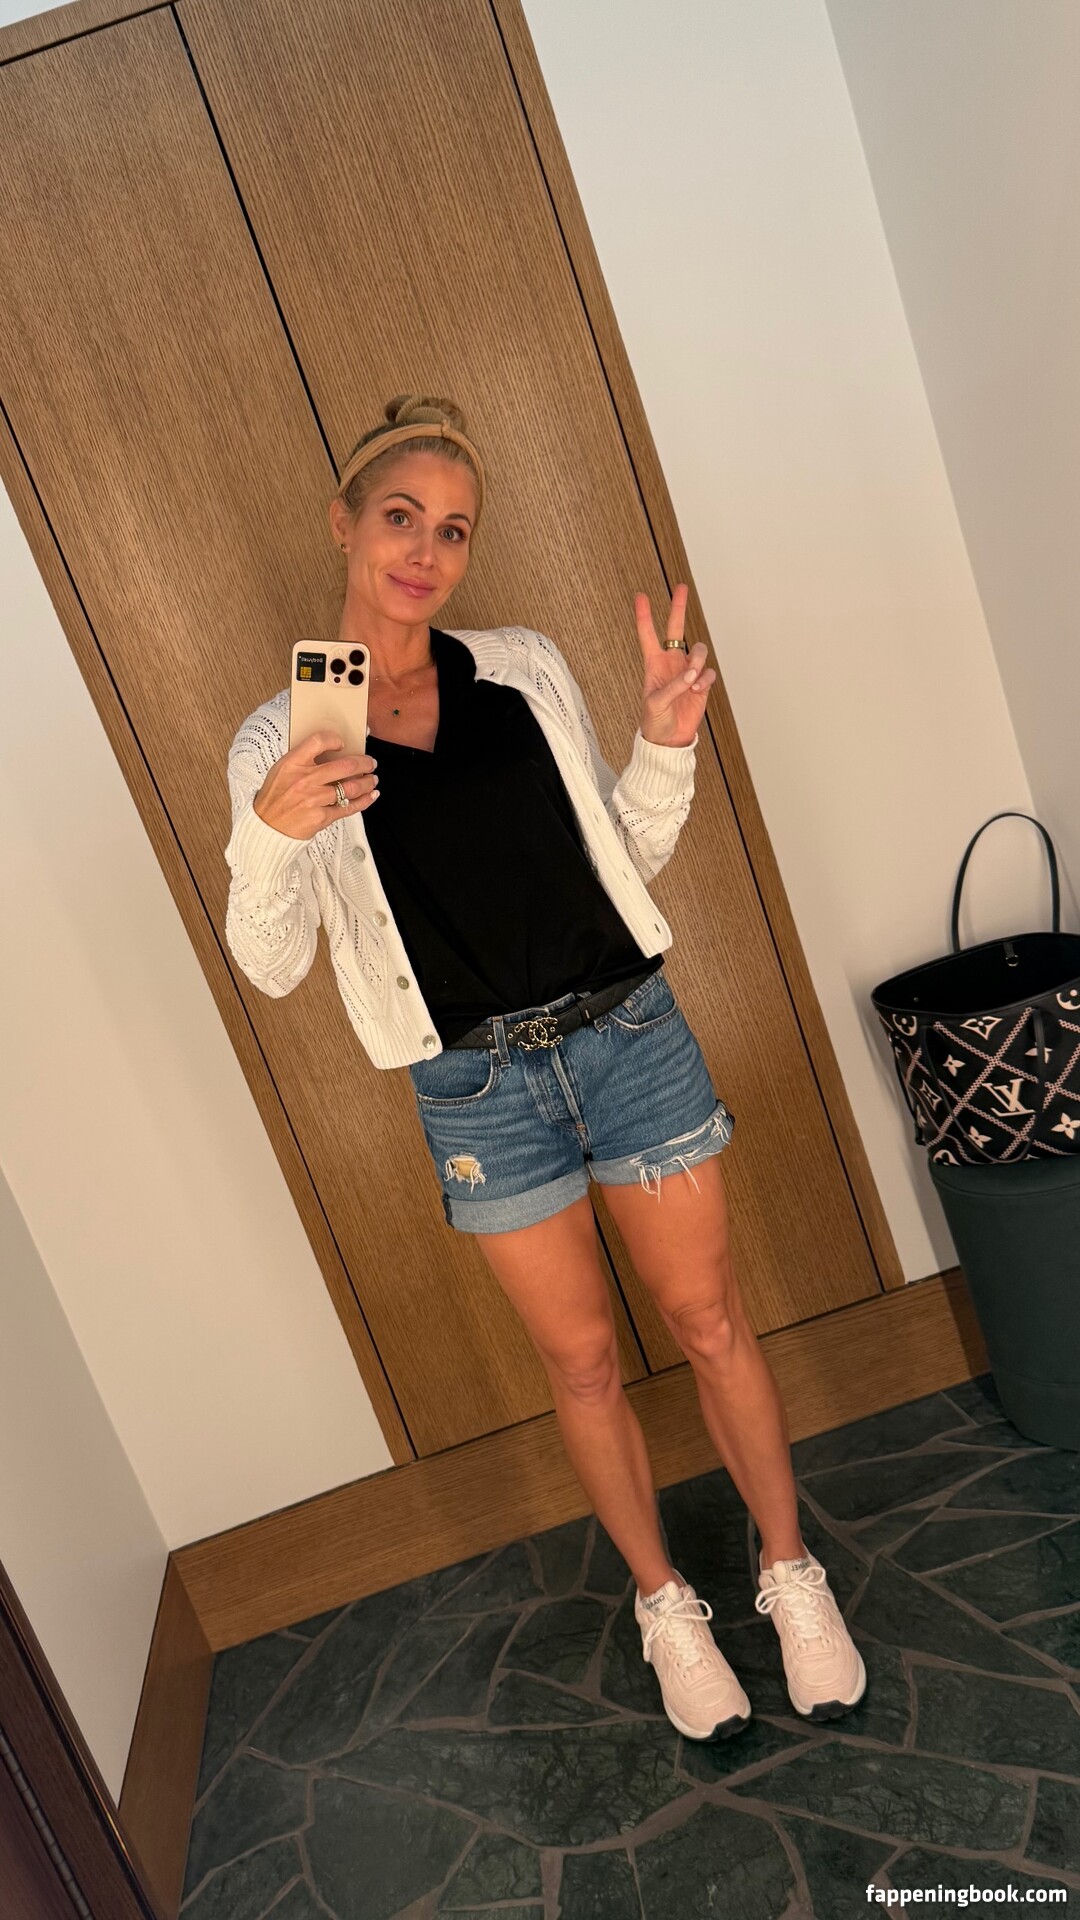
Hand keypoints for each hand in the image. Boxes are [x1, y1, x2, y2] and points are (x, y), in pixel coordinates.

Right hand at [252, 731, 379, 838]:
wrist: (266, 827)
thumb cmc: (275, 798)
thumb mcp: (282, 771)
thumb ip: (303, 760)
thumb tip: (332, 752)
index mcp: (292, 763)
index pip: (318, 741)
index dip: (334, 739)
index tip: (342, 743)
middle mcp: (304, 780)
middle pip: (344, 766)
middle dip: (364, 763)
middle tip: (370, 763)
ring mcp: (314, 799)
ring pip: (351, 787)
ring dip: (367, 782)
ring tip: (372, 779)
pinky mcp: (321, 817)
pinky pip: (349, 807)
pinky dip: (364, 801)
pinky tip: (371, 796)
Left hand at [633, 584, 714, 746]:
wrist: (669, 740)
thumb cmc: (654, 722)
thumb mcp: (655, 704)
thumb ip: (672, 686)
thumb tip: (690, 674)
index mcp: (653, 664)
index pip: (647, 634)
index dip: (644, 615)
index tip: (640, 596)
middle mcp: (671, 663)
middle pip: (675, 629)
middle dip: (678, 608)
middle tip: (681, 587)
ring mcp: (687, 672)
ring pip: (698, 650)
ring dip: (697, 661)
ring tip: (691, 679)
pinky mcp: (700, 684)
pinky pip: (708, 671)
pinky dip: (705, 678)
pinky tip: (697, 689)